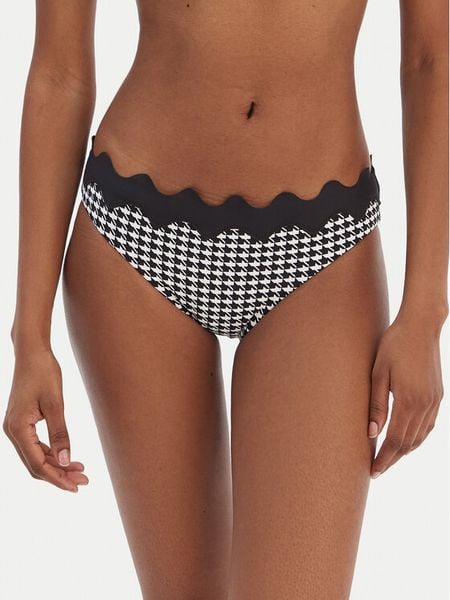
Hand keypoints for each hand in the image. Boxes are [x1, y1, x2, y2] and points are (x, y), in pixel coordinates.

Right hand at [3, 347, 88, 491]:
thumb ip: (60, 433)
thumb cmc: (43, 372)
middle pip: (35, 464)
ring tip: (80, 470)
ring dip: (57, 465)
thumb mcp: (55, 403)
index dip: (57, 478)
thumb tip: (65, 460)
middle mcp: (13, 431)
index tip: (76, 487)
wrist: (32, 352)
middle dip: (59, 475)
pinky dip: (51, 453)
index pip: (37, 464)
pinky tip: (67, 457)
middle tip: (83, 481)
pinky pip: (35, 445)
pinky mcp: (22, 422)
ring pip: (36, 456)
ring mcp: (16, 427)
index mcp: (18, 429)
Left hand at [368, 312, 444, 477]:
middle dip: (392, 459)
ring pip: (420, 437)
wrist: (421, 326)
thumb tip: (371, 433)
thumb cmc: (394, 345)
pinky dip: (417, 437)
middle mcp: (425, 405)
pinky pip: (429, 425)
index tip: (373, 471)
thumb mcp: (378, 373)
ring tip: (389, 458)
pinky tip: (408, 439)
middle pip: (407, 443)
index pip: (395, 441)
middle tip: (377, 469)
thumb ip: (376, 405)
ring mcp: (434, 401)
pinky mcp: (438, 395)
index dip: (384, 459)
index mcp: (408, 401)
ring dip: (404, 450)